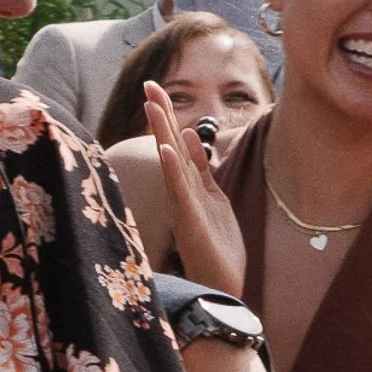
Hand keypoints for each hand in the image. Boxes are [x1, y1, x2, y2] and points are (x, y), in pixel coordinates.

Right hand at [144, 81, 246, 295]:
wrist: (223, 286)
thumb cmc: (218, 247)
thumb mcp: (214, 198)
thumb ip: (202, 169)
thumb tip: (191, 135)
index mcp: (190, 186)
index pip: (177, 144)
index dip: (168, 117)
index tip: (157, 89)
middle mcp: (183, 193)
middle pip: (170, 147)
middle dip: (161, 116)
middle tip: (149, 85)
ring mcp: (185, 207)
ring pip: (172, 164)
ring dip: (162, 135)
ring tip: (153, 106)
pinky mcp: (191, 223)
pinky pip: (181, 193)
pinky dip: (174, 172)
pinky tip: (167, 152)